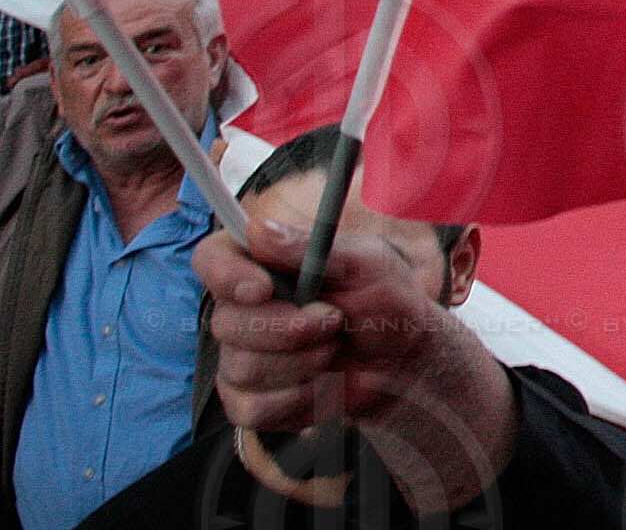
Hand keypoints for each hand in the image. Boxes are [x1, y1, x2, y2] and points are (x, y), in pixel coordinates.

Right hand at [199, 222, 515, 511]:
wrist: (401, 358)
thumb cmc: (384, 298)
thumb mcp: (365, 263)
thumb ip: (312, 249)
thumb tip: (257, 230)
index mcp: (260, 264)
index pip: (211, 259)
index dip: (226, 274)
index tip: (263, 289)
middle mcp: (240, 310)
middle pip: (226, 323)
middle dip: (287, 328)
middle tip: (334, 320)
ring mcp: (239, 357)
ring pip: (243, 368)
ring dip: (303, 361)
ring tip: (336, 347)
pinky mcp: (248, 400)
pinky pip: (254, 407)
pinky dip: (299, 397)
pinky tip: (323, 382)